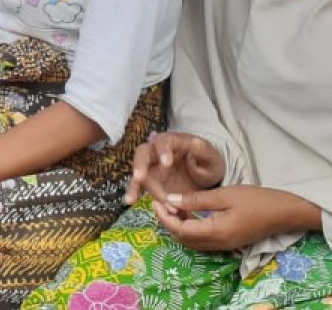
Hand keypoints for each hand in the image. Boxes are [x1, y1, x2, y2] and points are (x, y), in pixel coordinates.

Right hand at [125, 132, 223, 205]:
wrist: (204, 178)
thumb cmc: (207, 163)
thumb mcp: (210, 156)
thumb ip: (202, 150)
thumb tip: (195, 141)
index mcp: (173, 142)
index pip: (164, 141)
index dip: (163, 150)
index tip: (167, 164)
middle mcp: (156, 152)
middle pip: (143, 154)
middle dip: (140, 165)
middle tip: (140, 178)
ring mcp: (151, 167)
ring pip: (139, 172)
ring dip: (137, 185)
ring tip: (132, 198)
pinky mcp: (149, 181)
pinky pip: (139, 186)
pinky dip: (133, 192)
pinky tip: (130, 200)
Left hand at [153, 185, 317, 251]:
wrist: (285, 213)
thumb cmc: (256, 200)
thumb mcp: (224, 195)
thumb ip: (195, 200)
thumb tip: (169, 199)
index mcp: (216, 232)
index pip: (180, 229)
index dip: (164, 216)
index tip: (155, 200)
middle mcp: (218, 244)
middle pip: (183, 238)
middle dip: (167, 221)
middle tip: (160, 202)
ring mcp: (224, 245)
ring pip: (191, 241)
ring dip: (178, 225)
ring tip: (172, 205)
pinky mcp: (228, 242)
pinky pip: (201, 240)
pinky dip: (190, 228)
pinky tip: (188, 211)